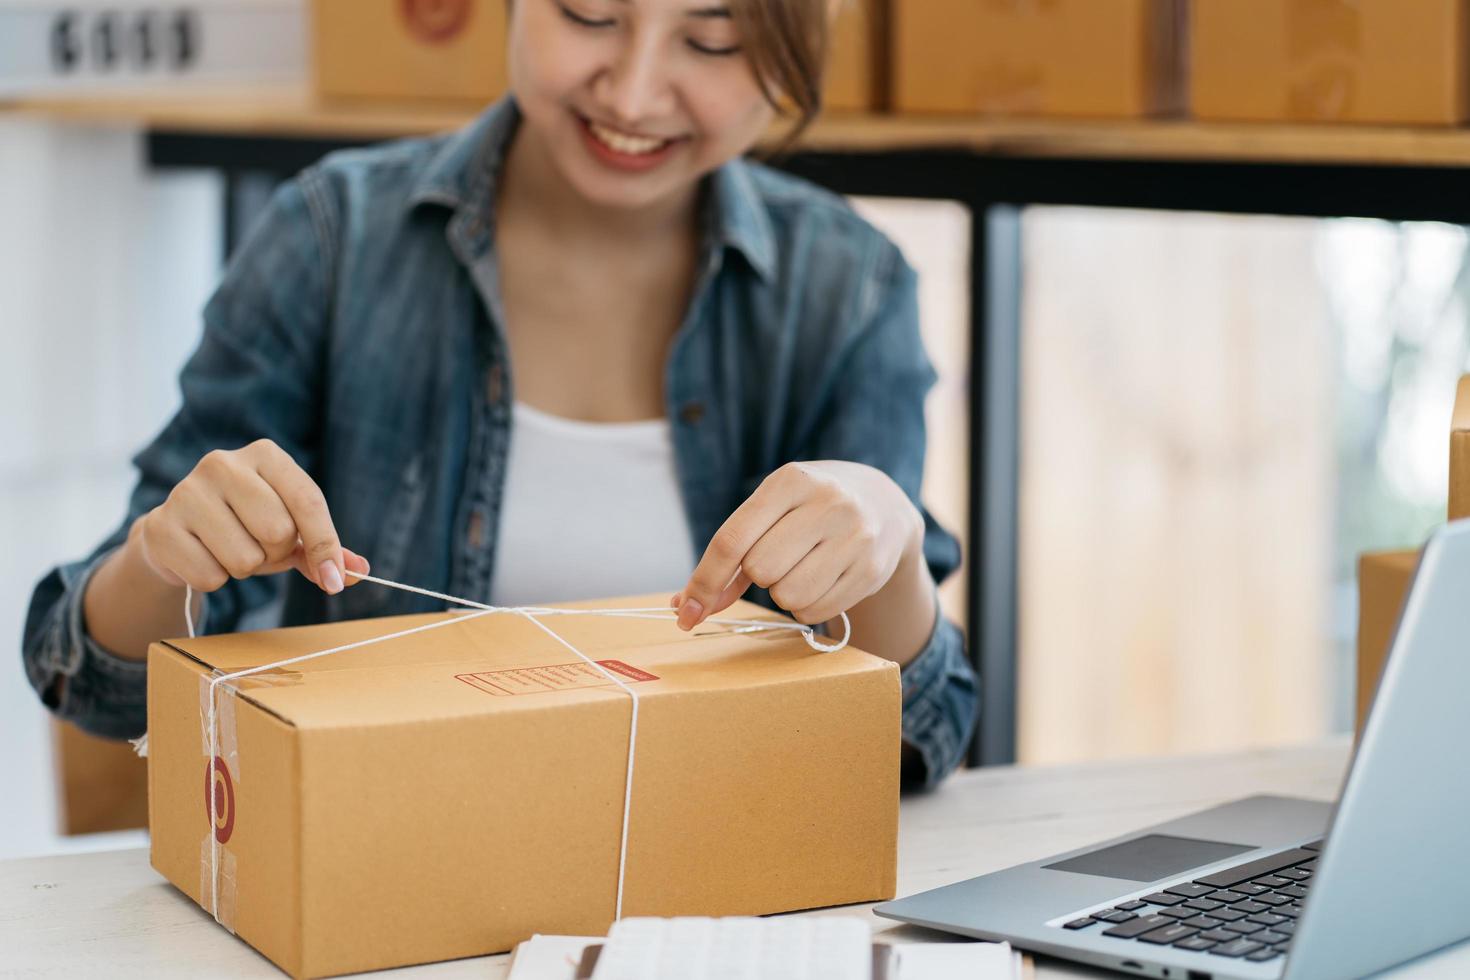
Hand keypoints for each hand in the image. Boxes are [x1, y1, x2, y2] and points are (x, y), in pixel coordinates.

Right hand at [131, 438, 368, 595]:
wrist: (177, 532)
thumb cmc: (244, 525)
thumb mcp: (291, 531)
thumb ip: (325, 548)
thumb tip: (359, 572)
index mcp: (265, 455)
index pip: (308, 502)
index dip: (327, 546)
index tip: (335, 580)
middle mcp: (223, 463)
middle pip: (278, 531)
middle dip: (276, 553)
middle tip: (259, 545)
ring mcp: (185, 492)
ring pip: (245, 558)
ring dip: (245, 568)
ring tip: (229, 549)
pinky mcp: (161, 526)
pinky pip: (211, 577)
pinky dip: (215, 580)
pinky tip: (203, 557)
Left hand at [672, 460, 923, 629]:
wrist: (883, 506)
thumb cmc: (808, 510)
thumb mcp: (771, 511)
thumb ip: (730, 556)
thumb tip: (686, 606)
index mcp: (790, 481)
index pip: (731, 540)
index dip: (704, 582)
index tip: (685, 612)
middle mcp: (827, 503)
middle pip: (759, 570)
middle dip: (757, 575)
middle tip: (778, 558)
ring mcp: (855, 536)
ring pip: (787, 595)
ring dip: (782, 593)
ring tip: (802, 568)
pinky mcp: (872, 569)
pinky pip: (814, 610)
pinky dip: (806, 606)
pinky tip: (822, 581)